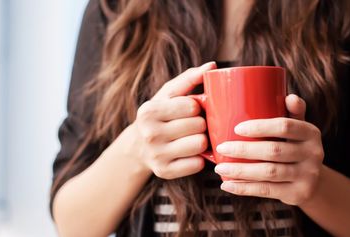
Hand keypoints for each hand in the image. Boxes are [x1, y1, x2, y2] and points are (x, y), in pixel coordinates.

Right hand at [132, 62, 215, 178]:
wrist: (137, 147)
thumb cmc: (160, 115)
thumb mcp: (168, 94)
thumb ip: (189, 78)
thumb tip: (212, 66)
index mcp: (150, 111)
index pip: (191, 106)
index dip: (197, 107)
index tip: (192, 109)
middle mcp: (150, 134)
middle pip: (198, 126)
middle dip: (202, 124)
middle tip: (195, 125)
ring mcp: (157, 155)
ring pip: (200, 145)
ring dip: (202, 141)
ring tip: (194, 138)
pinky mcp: (165, 172)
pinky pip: (197, 164)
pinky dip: (199, 158)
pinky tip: (190, 153)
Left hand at [214, 94, 323, 205]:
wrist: (313, 181)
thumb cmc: (296, 147)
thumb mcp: (298, 129)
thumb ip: (292, 112)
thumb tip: (289, 96)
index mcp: (311, 133)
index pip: (285, 126)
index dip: (260, 127)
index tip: (236, 128)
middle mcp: (314, 154)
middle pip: (274, 150)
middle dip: (244, 150)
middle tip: (221, 147)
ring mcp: (308, 176)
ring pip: (269, 173)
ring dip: (241, 171)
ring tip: (219, 168)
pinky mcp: (299, 194)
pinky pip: (267, 191)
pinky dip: (245, 188)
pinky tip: (227, 184)